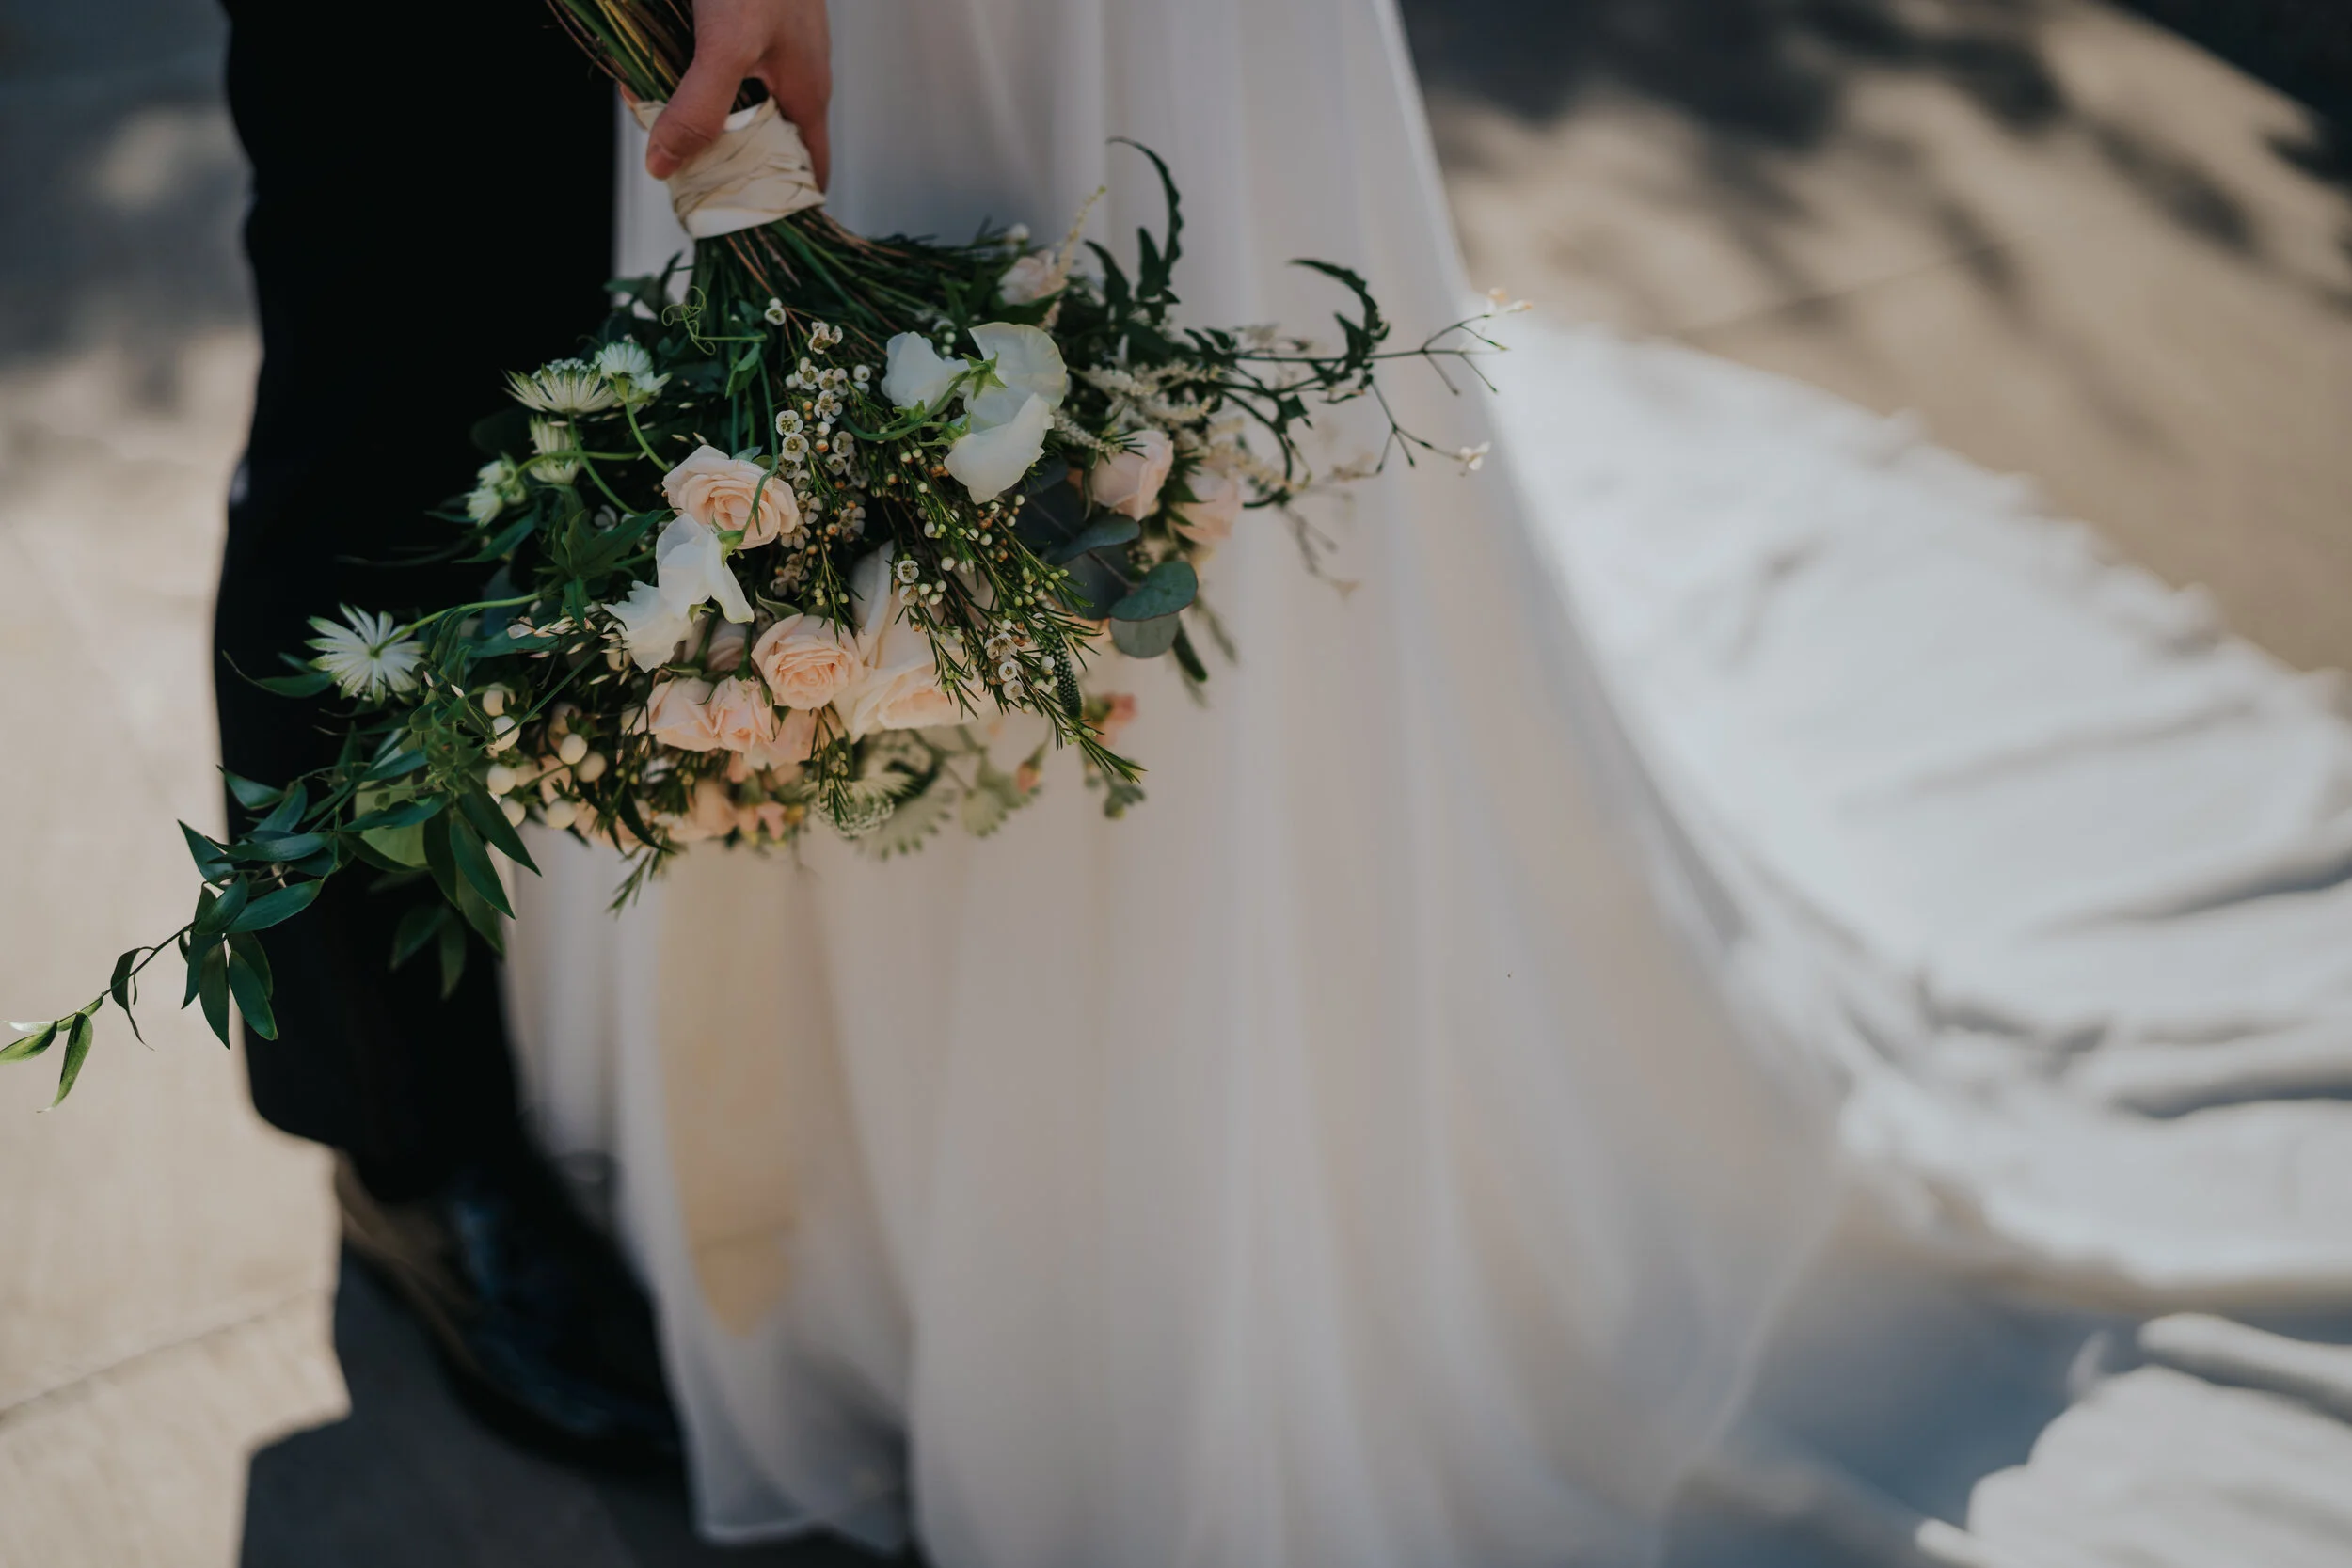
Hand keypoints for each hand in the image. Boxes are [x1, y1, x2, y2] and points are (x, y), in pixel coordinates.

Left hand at [644, 0, 830, 188]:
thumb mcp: (729, 47)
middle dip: (717, 155)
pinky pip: (714, 64)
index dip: (779, 202)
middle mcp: (791, 76)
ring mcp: (769, 49)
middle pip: (758, 139)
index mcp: (806, 95)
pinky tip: (654, 67)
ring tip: (653, 114)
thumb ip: (700, 106)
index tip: (740, 220)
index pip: (808, 170)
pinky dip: (685, 72)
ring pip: (732, 101)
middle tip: (676, 167)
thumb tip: (664, 164)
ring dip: (693, 111)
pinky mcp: (743, 23)